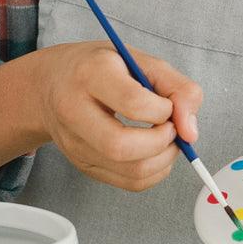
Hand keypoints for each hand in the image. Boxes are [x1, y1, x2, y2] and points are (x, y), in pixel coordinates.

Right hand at [35, 40, 203, 190]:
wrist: (52, 83)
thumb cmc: (99, 69)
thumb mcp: (139, 60)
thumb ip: (177, 88)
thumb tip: (191, 131)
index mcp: (90, 74)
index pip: (134, 103)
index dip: (164, 110)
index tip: (168, 105)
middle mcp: (74, 111)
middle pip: (122, 146)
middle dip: (162, 143)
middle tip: (170, 128)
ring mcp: (74, 143)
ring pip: (129, 171)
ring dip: (163, 160)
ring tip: (166, 139)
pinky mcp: (82, 165)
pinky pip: (129, 183)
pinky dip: (153, 172)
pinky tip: (153, 152)